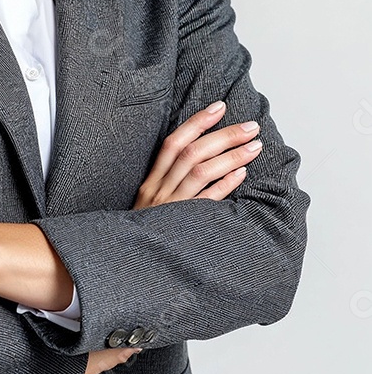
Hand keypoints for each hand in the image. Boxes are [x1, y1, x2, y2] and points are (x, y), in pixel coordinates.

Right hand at [84, 100, 260, 373]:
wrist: (120, 266)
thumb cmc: (141, 234)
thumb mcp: (149, 204)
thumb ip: (168, 182)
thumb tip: (198, 158)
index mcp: (150, 181)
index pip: (173, 142)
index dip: (197, 122)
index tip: (220, 107)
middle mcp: (158, 190)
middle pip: (192, 153)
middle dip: (224, 135)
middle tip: (251, 126)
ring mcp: (169, 207)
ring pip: (200, 172)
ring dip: (230, 156)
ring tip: (254, 146)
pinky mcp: (182, 225)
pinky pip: (205, 201)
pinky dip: (224, 185)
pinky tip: (241, 174)